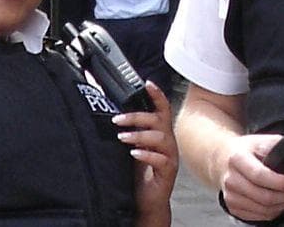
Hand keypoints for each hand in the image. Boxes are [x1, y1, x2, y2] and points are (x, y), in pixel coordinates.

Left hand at [115, 82, 176, 226]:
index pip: (162, 109)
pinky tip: (134, 154)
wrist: (148, 200)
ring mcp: (170, 156)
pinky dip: (146, 154)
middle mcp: (168, 142)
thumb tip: (113, 115)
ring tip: (122, 137)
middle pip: (159, 120)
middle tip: (118, 120)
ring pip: (160, 137)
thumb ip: (129, 132)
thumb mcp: (133, 147)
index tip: (147, 84)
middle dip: (137, 117)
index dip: (156, 95)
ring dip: (139, 135)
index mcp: (160, 133)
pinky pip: (161, 159)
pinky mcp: (168, 171)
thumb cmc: (141, 174)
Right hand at [217, 132, 283, 221]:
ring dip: (282, 205)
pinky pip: (258, 216)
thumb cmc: (246, 151)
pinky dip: (273, 212)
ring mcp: (230, 196)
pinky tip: (280, 202)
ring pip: (262, 209)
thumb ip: (283, 149)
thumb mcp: (261, 141)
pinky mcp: (233, 207)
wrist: (223, 160)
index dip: (280, 182)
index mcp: (237, 159)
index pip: (260, 175)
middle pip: (262, 196)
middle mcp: (231, 179)